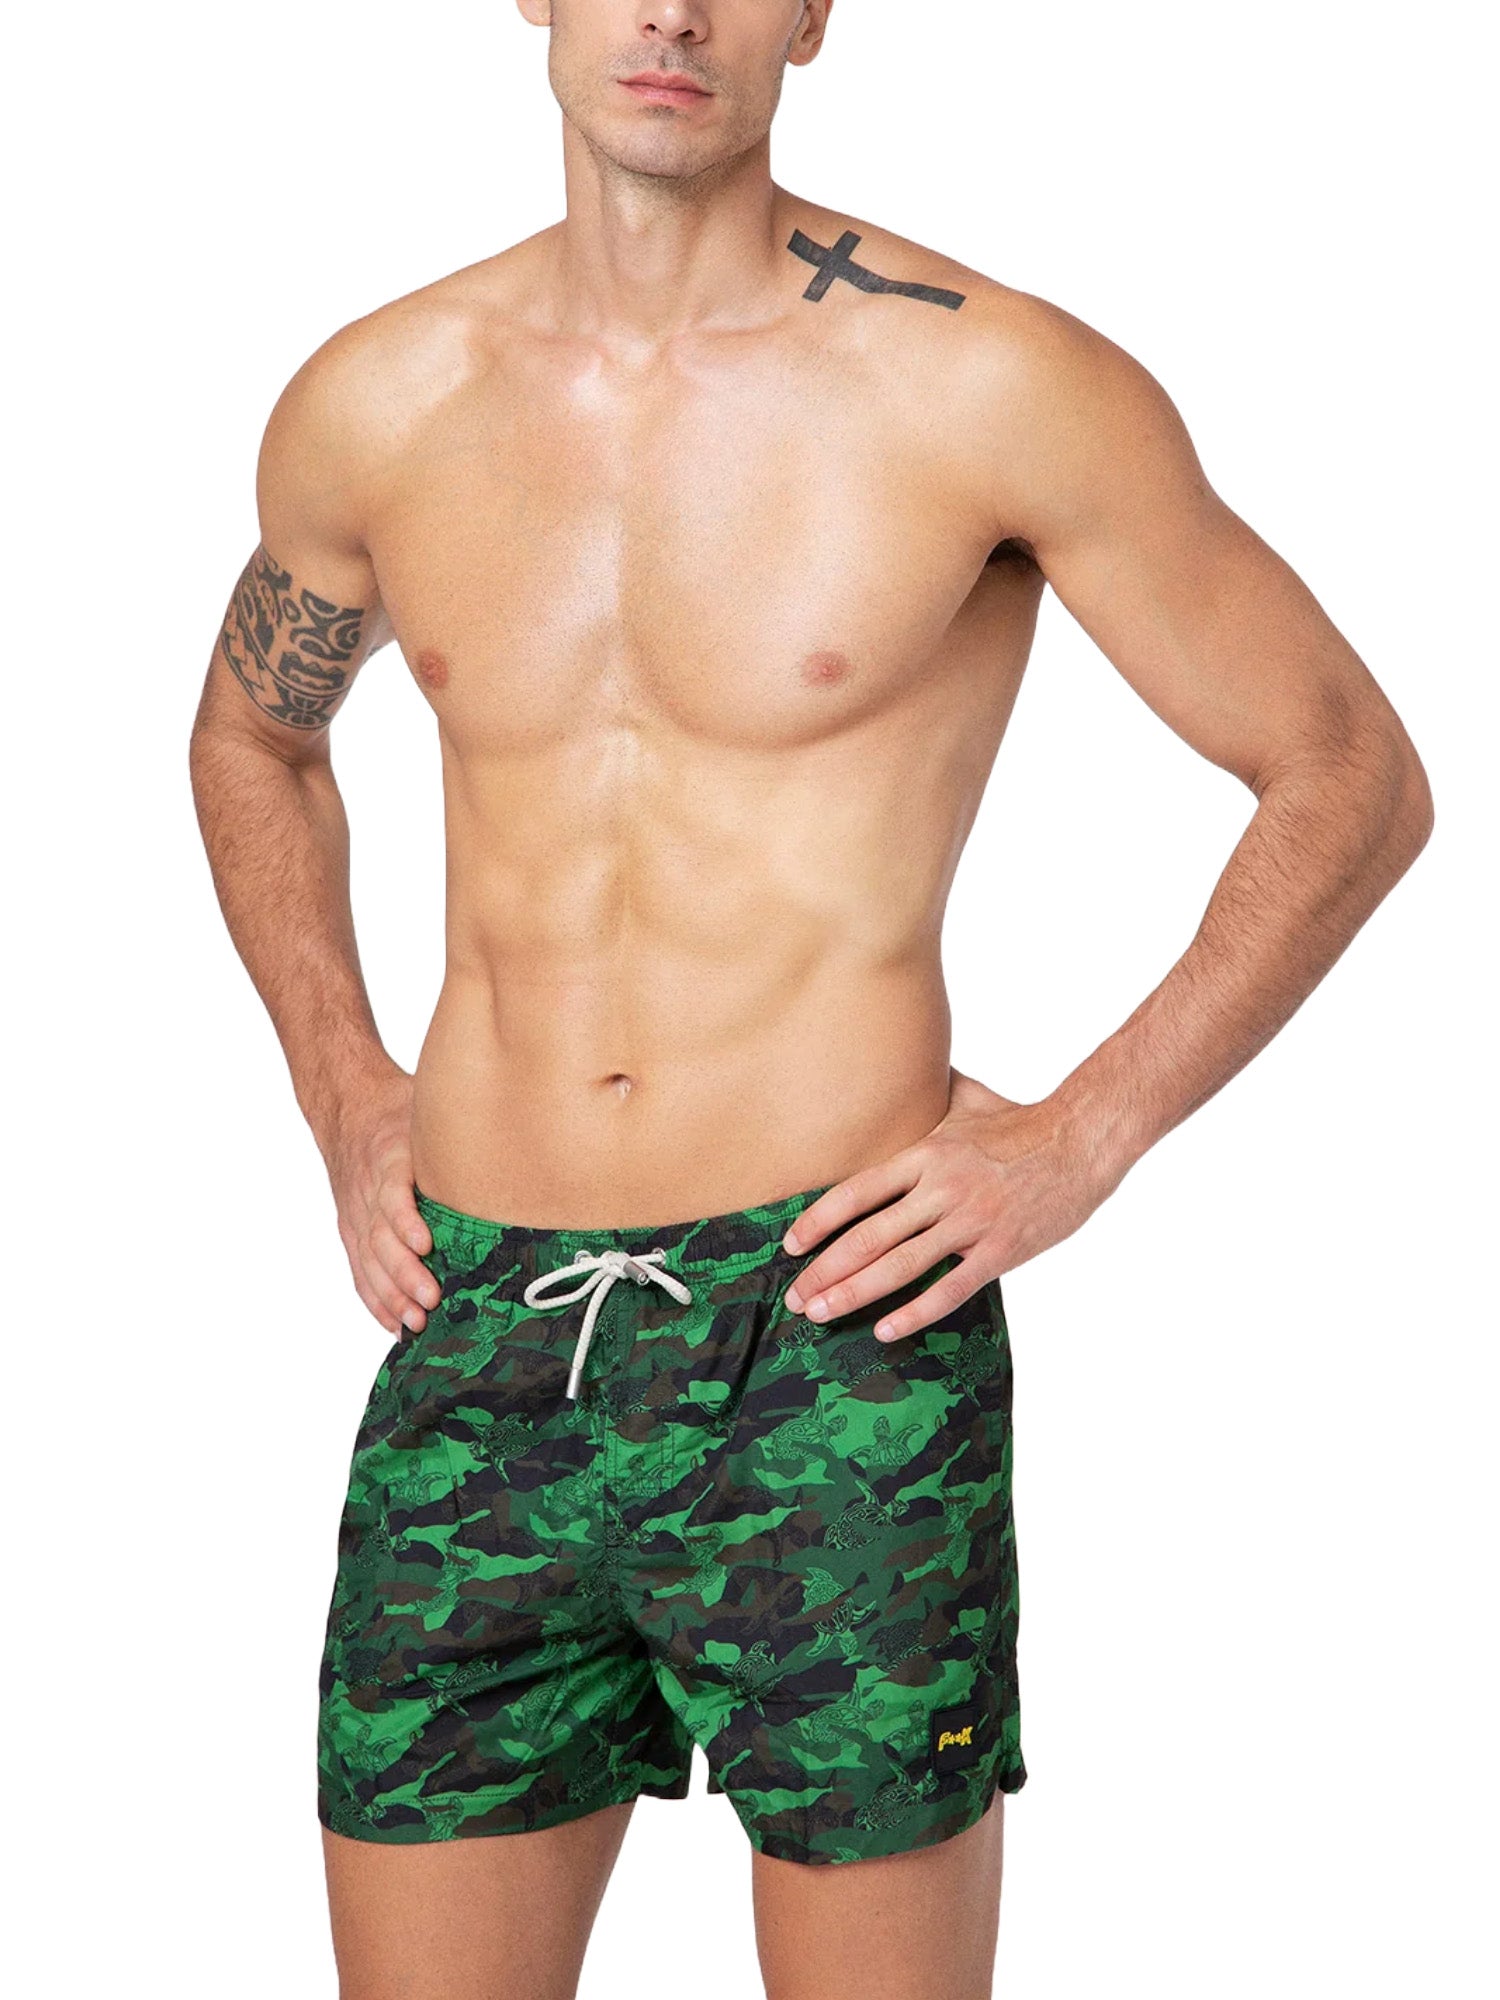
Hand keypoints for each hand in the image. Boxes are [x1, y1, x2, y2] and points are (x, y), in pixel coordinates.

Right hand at [324, 1066, 440, 1338]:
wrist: (349, 1109)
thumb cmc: (401, 1111)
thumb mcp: (426, 1109)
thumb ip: (460, 1128)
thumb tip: (522, 1133)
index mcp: (388, 1156)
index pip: (391, 1193)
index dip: (406, 1221)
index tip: (426, 1244)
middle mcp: (368, 1189)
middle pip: (380, 1237)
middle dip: (405, 1272)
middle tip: (432, 1298)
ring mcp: (356, 1213)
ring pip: (369, 1260)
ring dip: (391, 1294)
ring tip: (417, 1321)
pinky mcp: (352, 1230)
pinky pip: (360, 1270)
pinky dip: (376, 1300)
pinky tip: (396, 1325)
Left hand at [781, 1068, 1122, 1342]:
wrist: (1082, 1141)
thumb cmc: (1022, 1123)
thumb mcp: (969, 1100)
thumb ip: (931, 1092)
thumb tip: (903, 1065)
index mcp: (926, 1154)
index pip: (857, 1191)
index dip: (818, 1221)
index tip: (791, 1245)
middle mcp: (941, 1189)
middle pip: (868, 1235)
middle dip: (825, 1270)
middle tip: (794, 1297)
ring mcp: (970, 1222)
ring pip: (900, 1266)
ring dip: (854, 1293)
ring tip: (820, 1314)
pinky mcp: (1000, 1250)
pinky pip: (951, 1290)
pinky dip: (914, 1313)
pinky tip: (884, 1329)